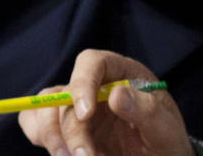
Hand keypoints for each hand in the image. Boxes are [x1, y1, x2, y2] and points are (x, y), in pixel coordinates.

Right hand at [19, 49, 192, 155]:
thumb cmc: (165, 139)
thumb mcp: (166, 127)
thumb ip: (146, 110)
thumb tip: (117, 94)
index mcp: (121, 73)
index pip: (92, 62)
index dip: (83, 83)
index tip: (85, 113)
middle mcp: (95, 86)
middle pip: (64, 94)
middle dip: (71, 130)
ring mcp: (77, 108)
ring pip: (43, 109)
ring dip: (52, 138)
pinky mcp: (66, 131)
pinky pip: (37, 127)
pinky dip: (43, 140)